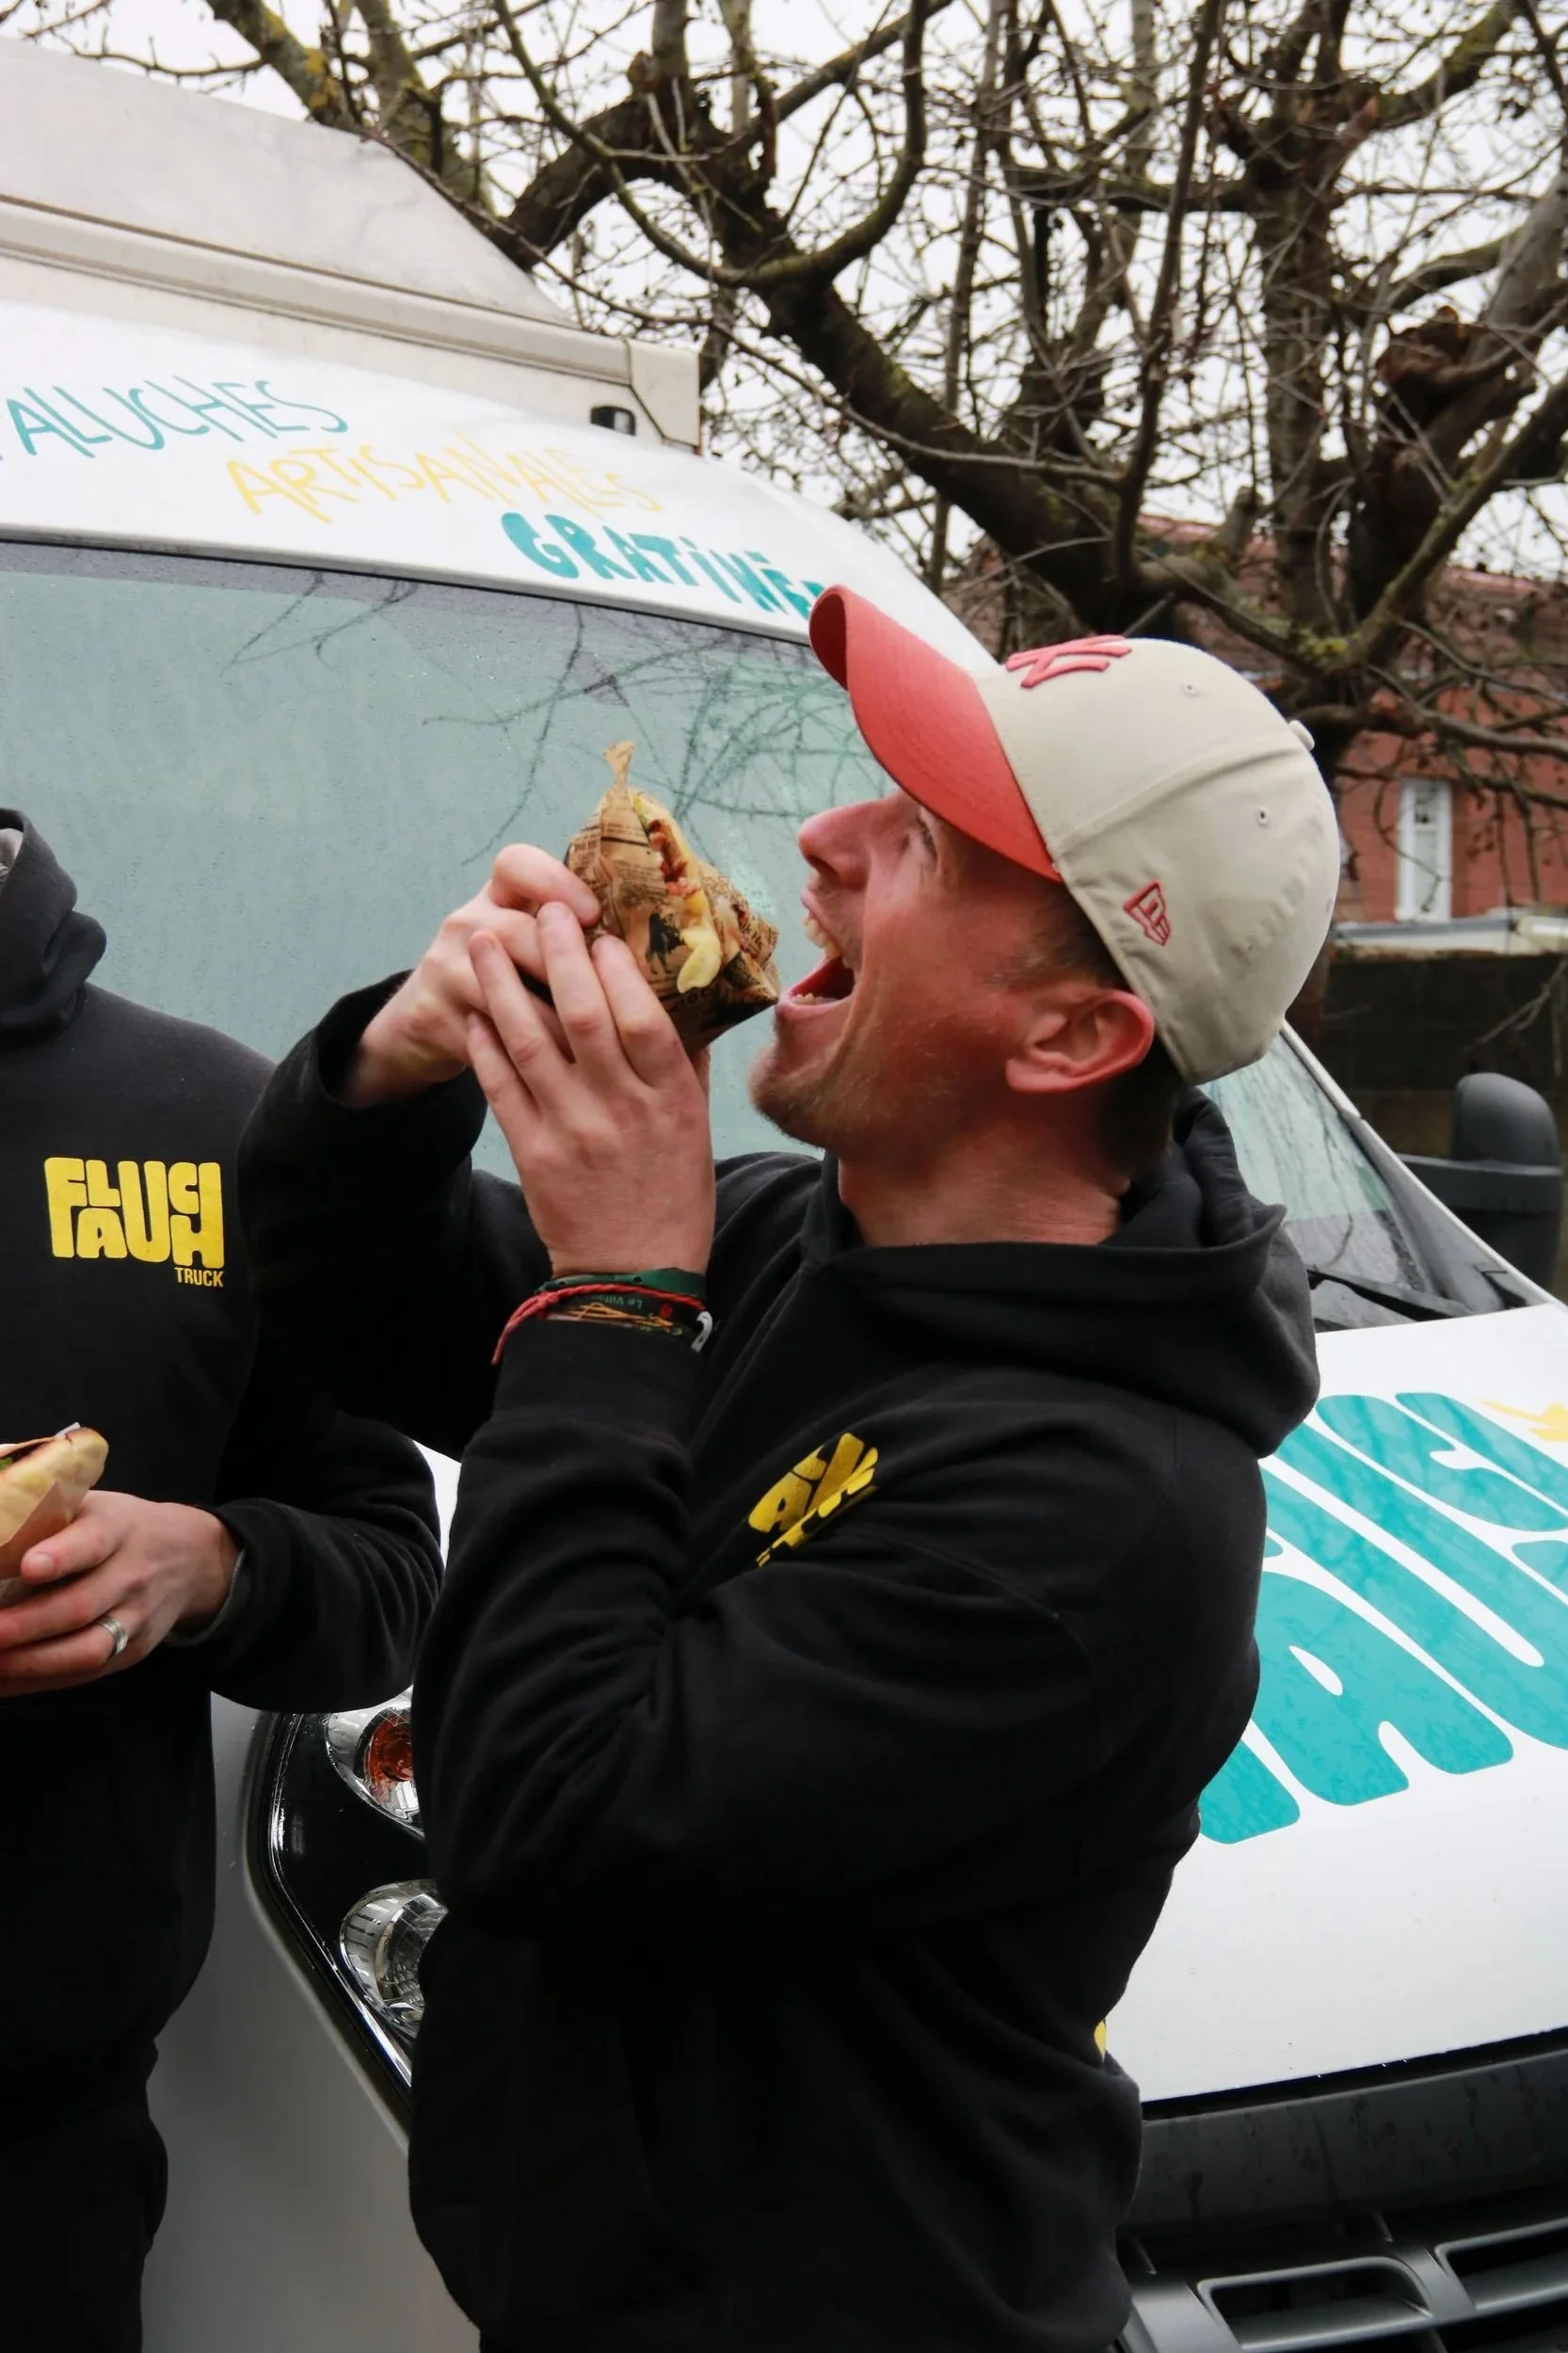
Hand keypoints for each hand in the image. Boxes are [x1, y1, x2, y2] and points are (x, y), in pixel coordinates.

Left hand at [0, 1494, 238, 1694]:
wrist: (189, 1558)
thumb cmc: (120, 1528)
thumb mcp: (93, 1506)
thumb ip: (48, 1518)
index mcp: (117, 1529)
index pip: (91, 1543)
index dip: (60, 1557)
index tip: (27, 1567)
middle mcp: (132, 1575)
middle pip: (82, 1606)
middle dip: (28, 1625)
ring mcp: (136, 1618)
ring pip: (88, 1650)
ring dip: (31, 1662)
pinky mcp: (133, 1652)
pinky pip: (86, 1674)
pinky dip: (39, 1681)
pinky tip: (2, 1681)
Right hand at [348, 846, 601, 1105]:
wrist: (429, 1016)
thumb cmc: (508, 974)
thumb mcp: (530, 941)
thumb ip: (574, 936)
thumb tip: (652, 951)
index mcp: (498, 896)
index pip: (516, 864)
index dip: (555, 882)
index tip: (592, 914)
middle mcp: (467, 923)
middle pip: (519, 933)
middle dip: (569, 968)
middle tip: (610, 997)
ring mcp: (445, 968)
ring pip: (509, 993)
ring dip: (559, 1022)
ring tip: (602, 1045)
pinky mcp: (434, 1016)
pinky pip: (492, 1037)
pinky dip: (532, 1055)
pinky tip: (567, 1070)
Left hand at [467, 904, 715, 1275]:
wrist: (632, 1274)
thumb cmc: (672, 1194)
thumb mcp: (695, 1126)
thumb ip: (684, 1063)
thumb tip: (678, 994)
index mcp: (669, 1099)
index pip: (642, 1017)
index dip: (617, 967)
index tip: (598, 930)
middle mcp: (621, 1109)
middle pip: (584, 1015)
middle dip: (558, 954)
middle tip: (542, 912)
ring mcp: (571, 1130)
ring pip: (530, 1040)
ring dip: (504, 984)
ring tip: (487, 942)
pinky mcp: (532, 1152)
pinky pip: (500, 1086)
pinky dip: (485, 1044)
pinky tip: (476, 1010)